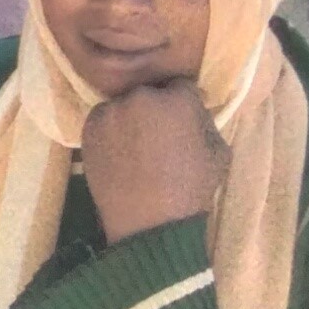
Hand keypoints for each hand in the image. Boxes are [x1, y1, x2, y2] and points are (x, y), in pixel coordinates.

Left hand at [81, 81, 227, 237]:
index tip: (183, 120)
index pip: (181, 86)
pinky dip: (111, 130)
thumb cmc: (192, 190)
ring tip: (137, 147)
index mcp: (177, 99)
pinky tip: (120, 152)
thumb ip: (205, 121)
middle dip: (156, 108)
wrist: (149, 222)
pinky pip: (104, 120)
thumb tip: (194, 110)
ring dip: (131, 117)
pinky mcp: (89, 127)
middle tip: (159, 133)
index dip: (184, 103)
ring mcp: (111, 111)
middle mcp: (141, 96)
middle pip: (150, 92)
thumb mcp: (219, 152)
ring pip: (124, 105)